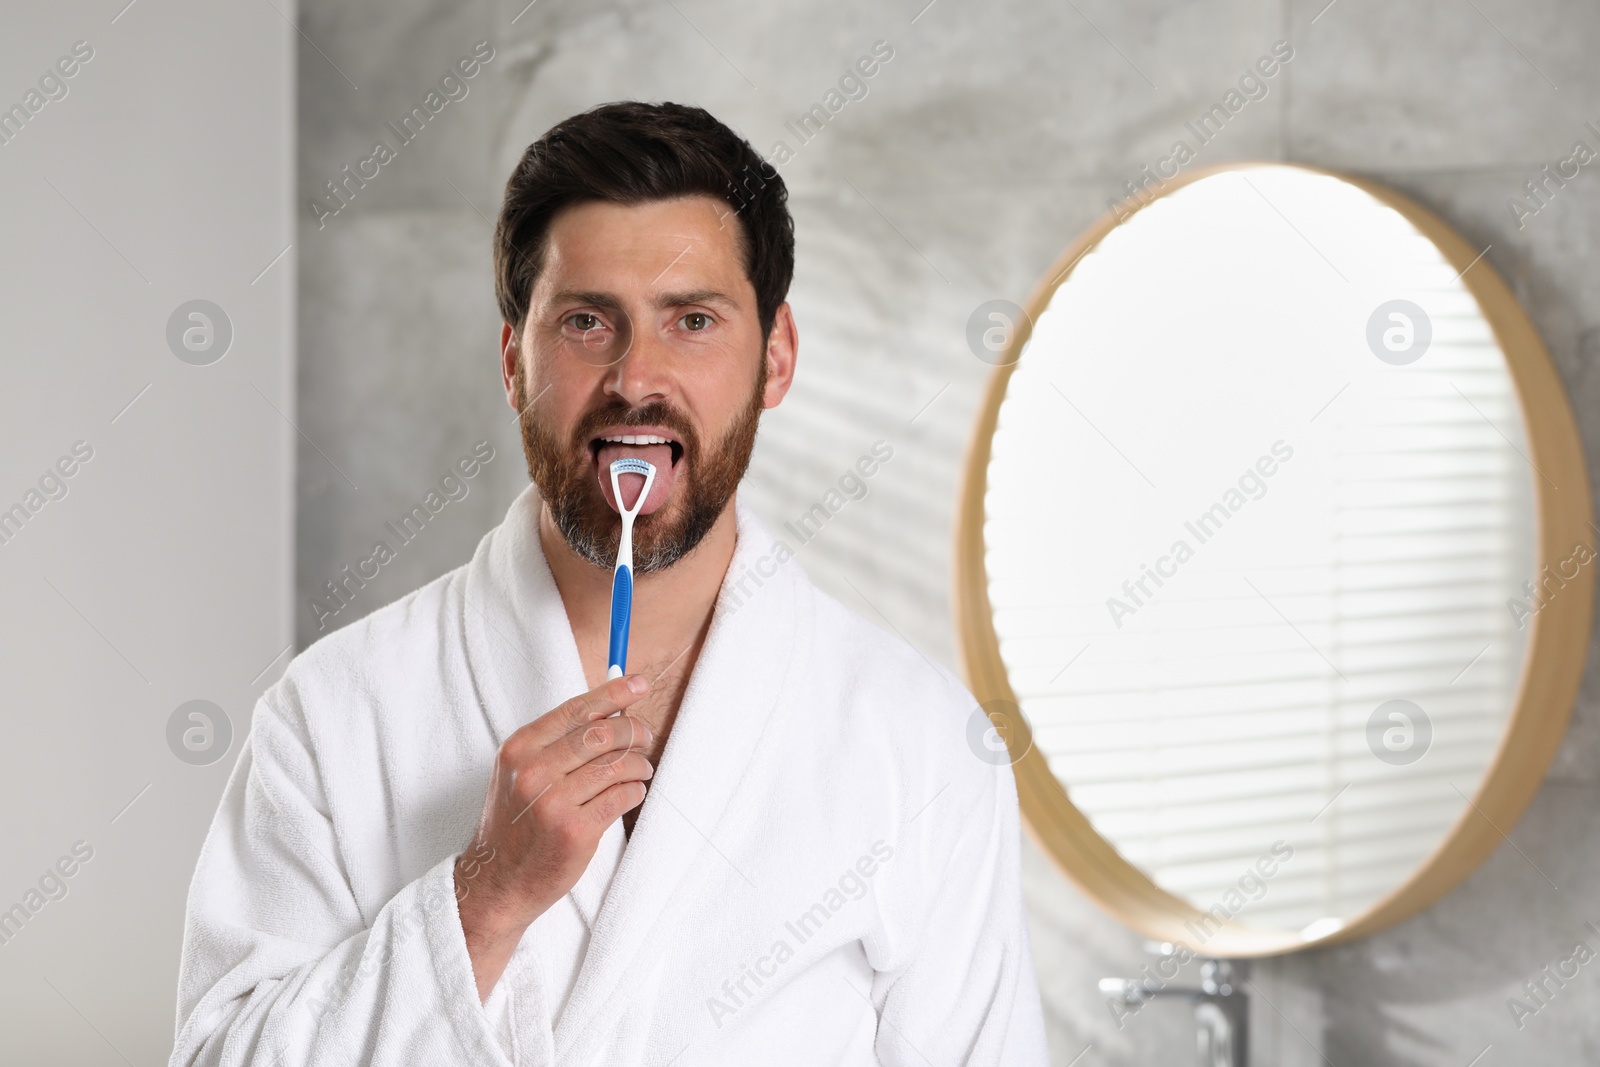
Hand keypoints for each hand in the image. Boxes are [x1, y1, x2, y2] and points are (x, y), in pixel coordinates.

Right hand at [454, 673, 654, 999]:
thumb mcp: (521, 773)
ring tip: (641, 770)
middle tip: (646, 738)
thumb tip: (612, 709)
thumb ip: (558, 742)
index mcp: (519, 749)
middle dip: (634, 731)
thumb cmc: (517, 822)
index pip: (576, 710)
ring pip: (617, 765)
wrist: (497, 881)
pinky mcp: (574, 831)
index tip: (640, 684)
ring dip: (640, 764)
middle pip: (601, 734)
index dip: (613, 693)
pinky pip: (622, 796)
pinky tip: (632, 793)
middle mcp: (532, 772)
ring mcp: (552, 803)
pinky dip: (635, 791)